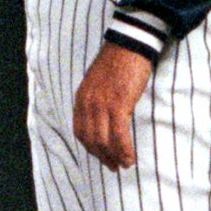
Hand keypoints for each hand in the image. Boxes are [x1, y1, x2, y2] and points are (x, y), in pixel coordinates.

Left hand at [73, 43, 151, 169]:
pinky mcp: (118, 104)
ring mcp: (102, 104)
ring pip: (104, 141)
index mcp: (81, 98)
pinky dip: (124, 150)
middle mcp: (88, 103)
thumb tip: (104, 119)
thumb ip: (96, 99)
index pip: (80, 131)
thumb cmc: (117, 62)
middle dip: (102, 156)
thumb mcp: (98, 82)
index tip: (101, 156)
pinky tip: (130, 157)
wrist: (129, 44)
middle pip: (90, 140)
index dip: (90, 148)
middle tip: (113, 166)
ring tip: (124, 165)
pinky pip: (119, 135)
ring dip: (114, 157)